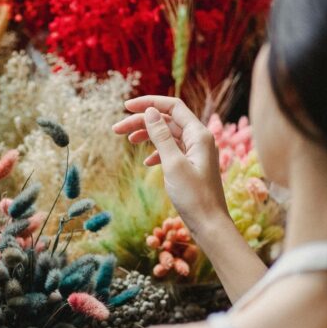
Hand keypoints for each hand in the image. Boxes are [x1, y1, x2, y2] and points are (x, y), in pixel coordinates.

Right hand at [112, 95, 228, 240]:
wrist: (209, 224)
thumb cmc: (193, 196)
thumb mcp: (173, 164)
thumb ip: (161, 136)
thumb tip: (150, 112)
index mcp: (199, 134)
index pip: (172, 107)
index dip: (149, 103)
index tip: (126, 107)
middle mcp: (199, 139)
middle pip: (167, 120)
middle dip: (142, 121)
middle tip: (117, 129)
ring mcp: (196, 152)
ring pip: (168, 135)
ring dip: (148, 135)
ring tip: (128, 141)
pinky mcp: (192, 165)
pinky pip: (172, 150)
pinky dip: (157, 152)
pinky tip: (147, 162)